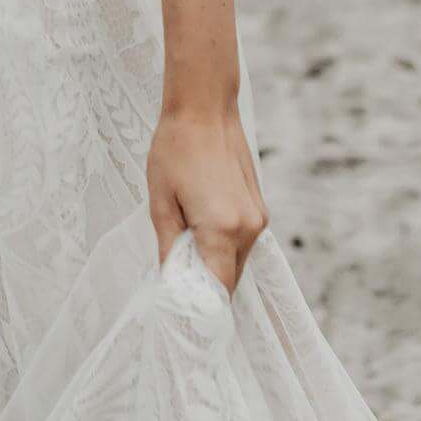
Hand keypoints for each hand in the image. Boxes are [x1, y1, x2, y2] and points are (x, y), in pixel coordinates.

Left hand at [148, 105, 266, 293]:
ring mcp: (259, 218)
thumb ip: (169, 248)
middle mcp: (248, 229)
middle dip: (204, 288)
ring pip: (237, 262)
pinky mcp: (260, 209)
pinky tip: (200, 232)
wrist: (205, 107)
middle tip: (175, 284)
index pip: (217, 290)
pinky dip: (224, 248)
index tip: (180, 314)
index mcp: (222, 229)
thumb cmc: (175, 150)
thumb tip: (171, 283)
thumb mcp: (161, 202)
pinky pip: (243, 243)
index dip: (200, 308)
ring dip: (214, 266)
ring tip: (184, 253)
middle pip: (230, 280)